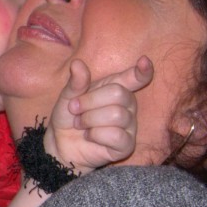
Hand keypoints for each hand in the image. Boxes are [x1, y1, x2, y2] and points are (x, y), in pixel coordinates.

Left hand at [44, 56, 153, 173]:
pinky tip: (90, 137)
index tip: (144, 61)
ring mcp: (130, 125)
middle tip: (76, 110)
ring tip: (81, 125)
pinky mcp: (127, 145)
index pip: (136, 77)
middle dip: (90, 102)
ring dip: (90, 120)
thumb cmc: (69, 117)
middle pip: (119, 94)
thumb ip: (76, 82)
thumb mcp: (68, 96)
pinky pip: (116, 135)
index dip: (143, 71)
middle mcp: (128, 104)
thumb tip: (77, 63)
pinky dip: (96, 135)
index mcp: (116, 87)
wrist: (61, 144)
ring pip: (116, 115)